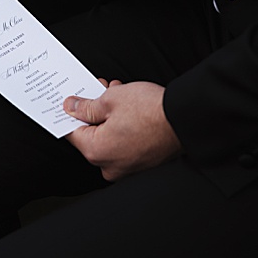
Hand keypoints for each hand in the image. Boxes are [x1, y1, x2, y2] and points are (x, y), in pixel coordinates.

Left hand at [63, 80, 181, 180]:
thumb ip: (85, 106)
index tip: (70, 101)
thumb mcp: (110, 99)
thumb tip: (71, 107)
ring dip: (110, 115)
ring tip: (117, 93)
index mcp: (96, 152)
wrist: (189, 119)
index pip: (71, 132)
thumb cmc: (152, 111)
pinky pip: (124, 143)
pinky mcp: (144, 163)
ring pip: (109, 137)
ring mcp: (129, 167)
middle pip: (91, 134)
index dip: (69, 113)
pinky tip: (130, 107)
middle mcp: (111, 166)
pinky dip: (124, 126)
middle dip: (93, 110)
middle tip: (98, 91)